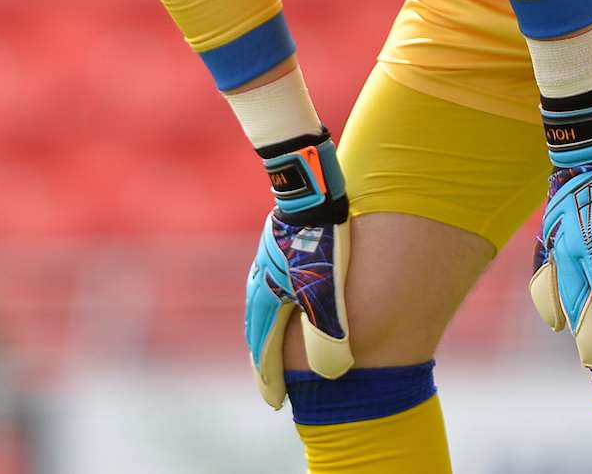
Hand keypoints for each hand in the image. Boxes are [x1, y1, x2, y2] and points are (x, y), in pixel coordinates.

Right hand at [244, 130, 352, 407]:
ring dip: (268, 332)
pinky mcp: (276, 246)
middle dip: (264, 359)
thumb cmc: (320, 242)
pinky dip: (276, 305)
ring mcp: (265, 262)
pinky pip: (271, 286)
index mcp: (267, 301)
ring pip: (263, 306)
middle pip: (258, 331)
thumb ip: (328, 337)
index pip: (264, 350)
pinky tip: (291, 300)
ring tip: (279, 345)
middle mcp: (259, 283)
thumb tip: (334, 376)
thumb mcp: (327, 295)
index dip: (270, 379)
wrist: (311, 188)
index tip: (275, 403)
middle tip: (273, 382)